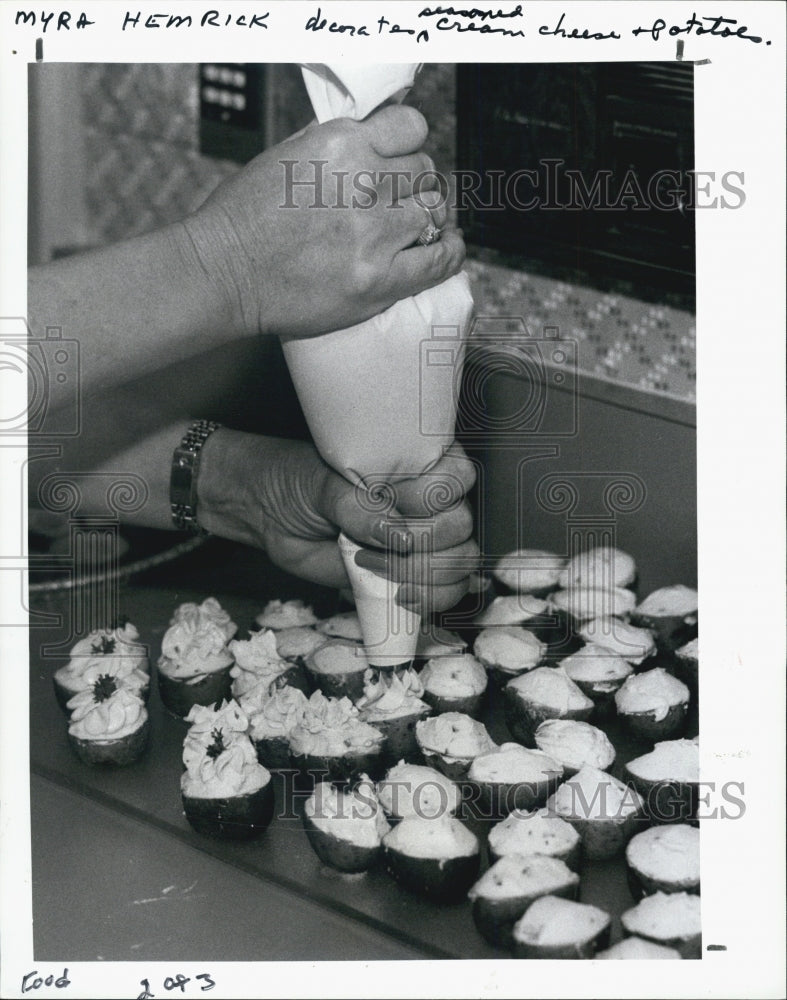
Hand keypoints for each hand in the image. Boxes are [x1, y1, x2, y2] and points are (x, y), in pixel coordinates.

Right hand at [178, 104, 464, 340]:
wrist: (224, 272)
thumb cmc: (244, 216)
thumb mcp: (286, 155)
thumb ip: (335, 146)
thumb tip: (374, 138)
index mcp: (340, 143)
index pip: (411, 129)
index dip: (409, 146)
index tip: (403, 161)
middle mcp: (363, 183)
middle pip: (425, 172)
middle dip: (416, 185)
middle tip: (404, 202)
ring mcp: (373, 234)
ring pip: (433, 213)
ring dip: (429, 219)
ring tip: (420, 228)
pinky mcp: (378, 280)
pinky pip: (438, 260)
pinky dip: (450, 252)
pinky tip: (448, 248)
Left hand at [197, 430, 477, 612]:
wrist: (270, 514)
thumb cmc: (297, 481)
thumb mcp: (325, 485)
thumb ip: (361, 507)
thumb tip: (401, 536)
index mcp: (417, 462)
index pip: (459, 477)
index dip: (432, 497)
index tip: (391, 500)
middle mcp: (430, 499)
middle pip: (463, 526)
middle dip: (421, 543)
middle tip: (371, 544)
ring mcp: (426, 538)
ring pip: (462, 562)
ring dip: (421, 575)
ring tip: (374, 567)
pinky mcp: (414, 573)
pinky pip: (448, 592)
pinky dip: (429, 599)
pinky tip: (399, 595)